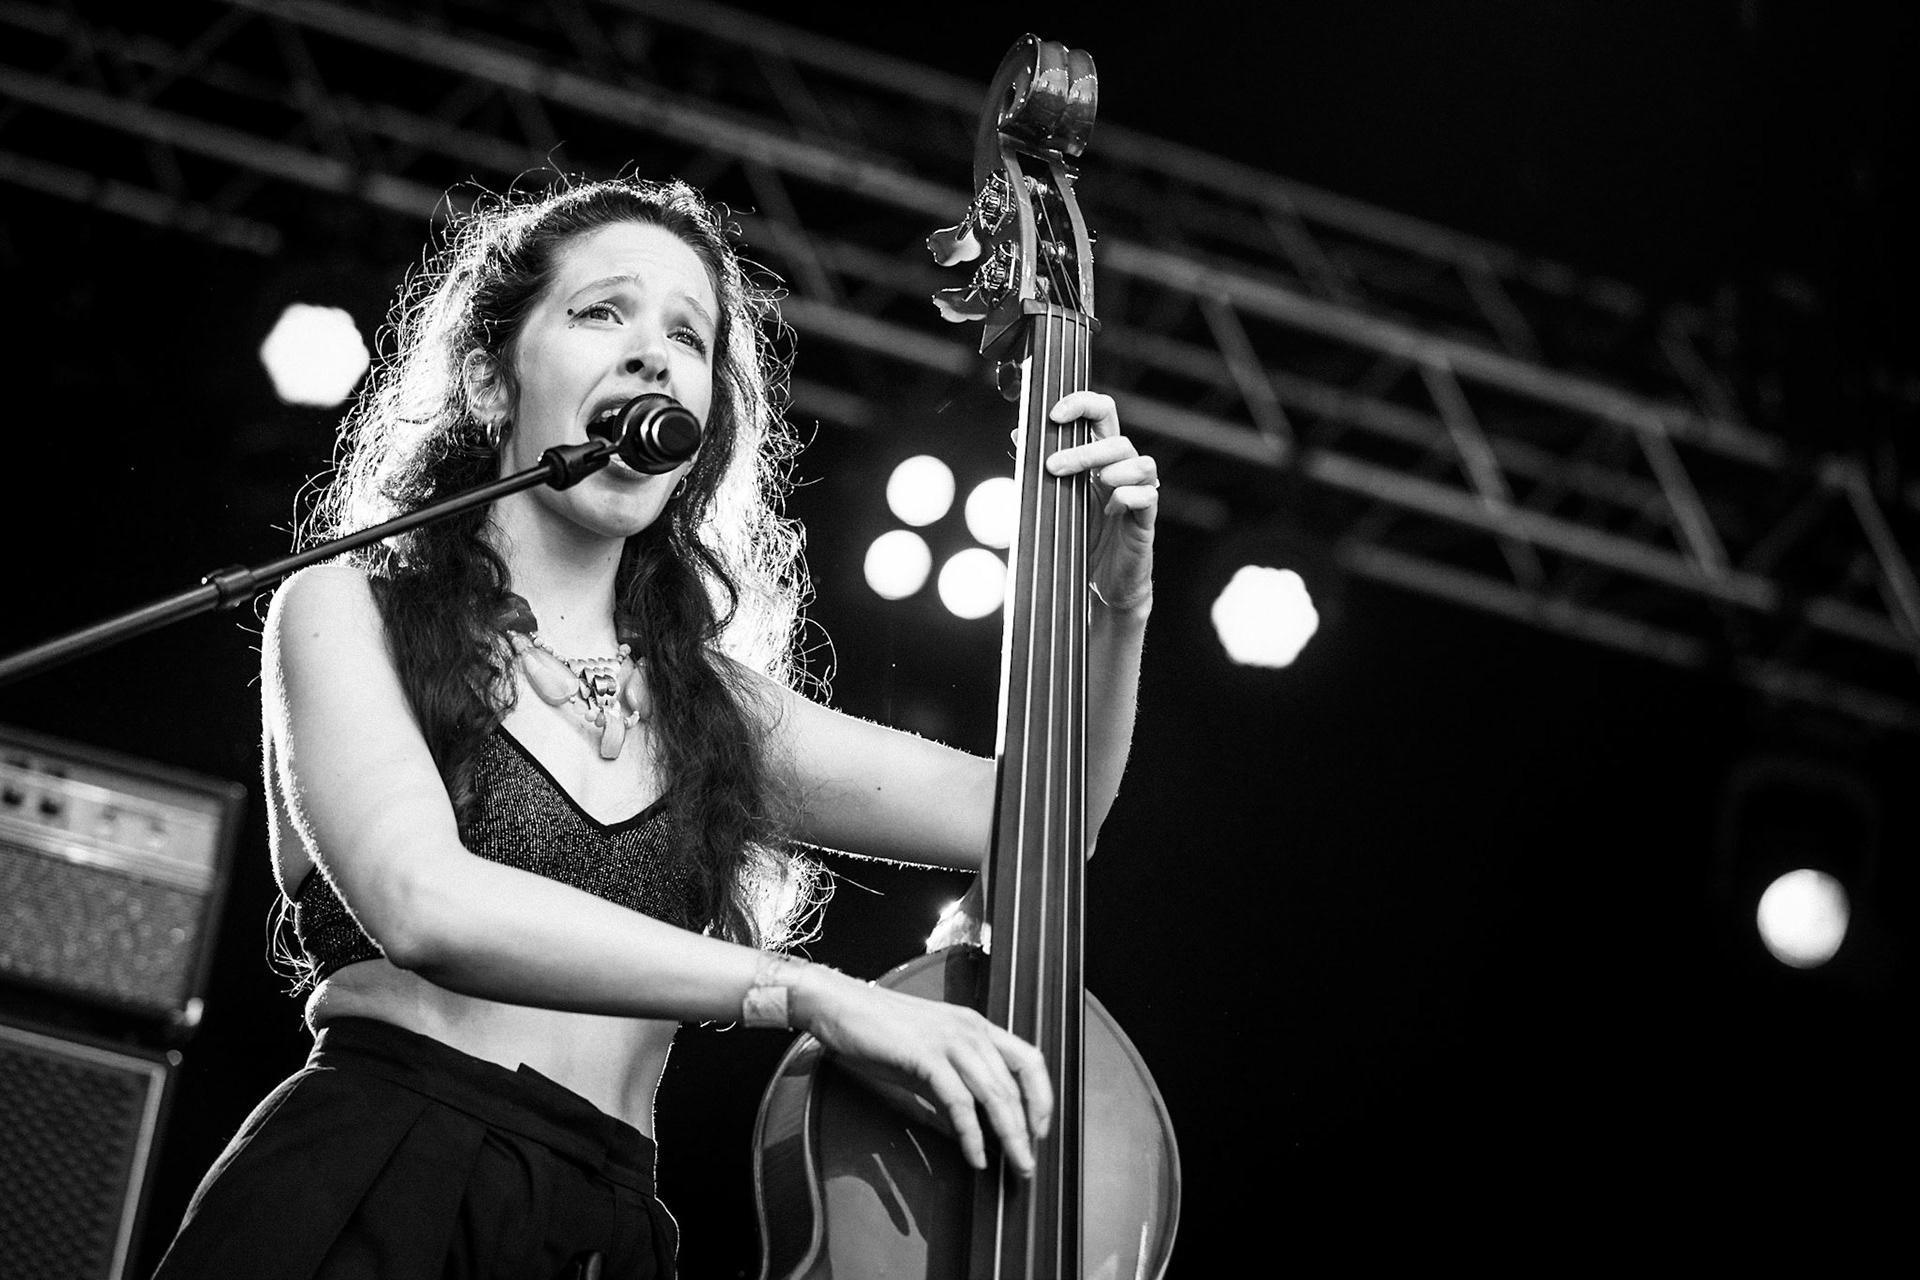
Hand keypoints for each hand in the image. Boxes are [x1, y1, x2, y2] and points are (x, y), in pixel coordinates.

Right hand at [794, 966, 1052, 1175]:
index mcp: (975, 1026)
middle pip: (1016, 1082)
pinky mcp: (927, 1055)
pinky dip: (971, 1134)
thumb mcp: (926, 1060)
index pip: (1028, 1059)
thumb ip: (951, 1088)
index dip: (1041, 1096)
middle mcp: (971, 1029)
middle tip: (1028, 1162)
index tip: (1040, 1129)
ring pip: (995, 1093)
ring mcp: (950, 1040)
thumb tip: (966, 1128)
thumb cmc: (879, 1031)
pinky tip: (975, 1155)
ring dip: (1009, 1135)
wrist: (840, 1006)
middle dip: (1028, 1128)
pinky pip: (959, 1101)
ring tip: (1014, 1164)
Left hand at [1043, 391, 1156, 611]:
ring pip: (1142, 462)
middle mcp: (1122, 472)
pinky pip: (1148, 496)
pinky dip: (1127, 498)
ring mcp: (1138, 495)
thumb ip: (1040, 468)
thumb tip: (1018, 435)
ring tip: (1094, 486)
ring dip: (1113, 469)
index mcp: (1100, 459)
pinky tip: (1109, 513)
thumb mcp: (1054, 499)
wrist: (1100, 586)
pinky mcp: (1146, 521)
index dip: (1082, 404)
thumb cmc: (1080, 538)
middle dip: (1084, 450)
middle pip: (1118, 440)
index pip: (1101, 415)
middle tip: (1053, 467)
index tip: (1054, 414)